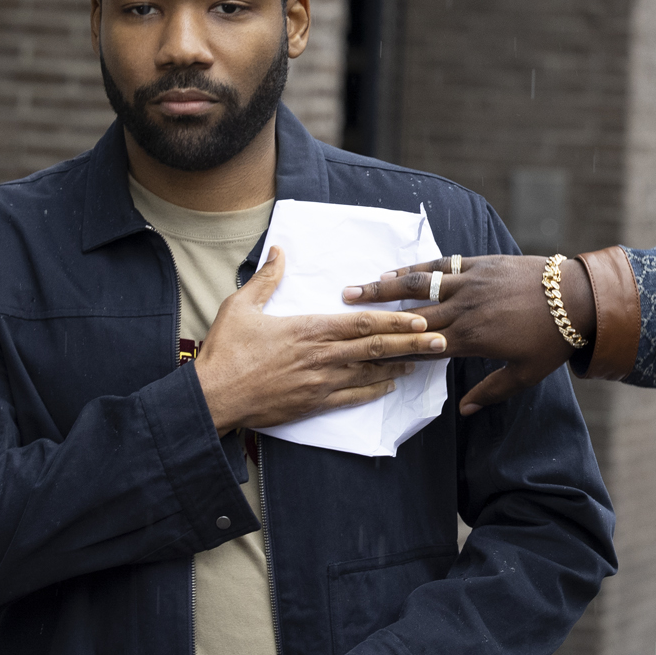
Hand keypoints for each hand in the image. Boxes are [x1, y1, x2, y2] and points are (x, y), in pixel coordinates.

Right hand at [193, 247, 448, 433]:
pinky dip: (375, 390)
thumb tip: (278, 250)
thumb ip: (266, 279)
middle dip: (412, 343)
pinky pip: (354, 397)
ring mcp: (321, 382)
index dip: (394, 320)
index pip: (361, 323)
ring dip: (400, 365)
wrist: (213, 397)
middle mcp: (322, 356)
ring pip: (370, 372)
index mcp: (308, 330)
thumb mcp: (241, 306)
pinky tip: (391, 385)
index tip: (420, 317)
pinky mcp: (314, 404)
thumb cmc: (225, 351)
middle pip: (376, 347)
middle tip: (442, 340)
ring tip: (425, 361)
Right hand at [342, 255, 593, 413]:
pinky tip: (395, 270)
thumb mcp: (526, 374)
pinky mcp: (480, 263)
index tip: (364, 355)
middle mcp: (464, 309)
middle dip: (374, 317)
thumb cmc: (553, 341)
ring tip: (355, 289)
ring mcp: (470, 283)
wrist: (579, 298)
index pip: (422, 348)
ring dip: (384, 287)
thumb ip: (492, 392)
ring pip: (418, 284)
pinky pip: (441, 264)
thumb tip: (464, 413)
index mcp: (472, 340)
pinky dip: (416, 268)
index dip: (393, 351)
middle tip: (341, 315)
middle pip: (410, 315)